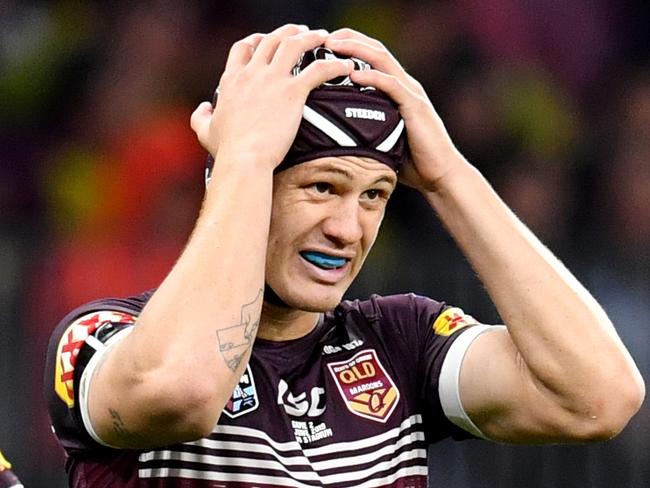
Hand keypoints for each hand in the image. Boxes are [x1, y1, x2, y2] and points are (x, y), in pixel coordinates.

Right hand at [191, 24, 353, 170]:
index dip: (257, 40)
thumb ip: (201, 117)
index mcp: (232, 80)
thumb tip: (202, 108)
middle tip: (303, 33)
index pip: (243, 47)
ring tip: (324, 38)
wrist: (244, 159)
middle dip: (289, 31)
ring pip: (295, 44)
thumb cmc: (227, 150)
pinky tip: (344, 66)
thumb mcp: (205, 132)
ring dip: (311, 37)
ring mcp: (273, 80)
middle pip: (271, 39)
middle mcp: (252, 73)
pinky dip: (334, 64)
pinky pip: (319, 69)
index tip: (266, 40)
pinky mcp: (293, 92)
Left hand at [324, 28, 465, 191]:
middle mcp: (405, 85)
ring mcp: (411, 94)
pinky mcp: (415, 107)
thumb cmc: (411, 161)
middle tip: (325, 36)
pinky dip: (373, 77)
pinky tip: (354, 74)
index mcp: (397, 89)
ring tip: (333, 46)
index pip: (373, 57)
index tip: (325, 44)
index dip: (351, 45)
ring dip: (357, 50)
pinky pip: (392, 85)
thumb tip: (333, 132)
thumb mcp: (382, 138)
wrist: (439, 175)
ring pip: (382, 60)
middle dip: (350, 39)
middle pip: (376, 50)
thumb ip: (364, 127)